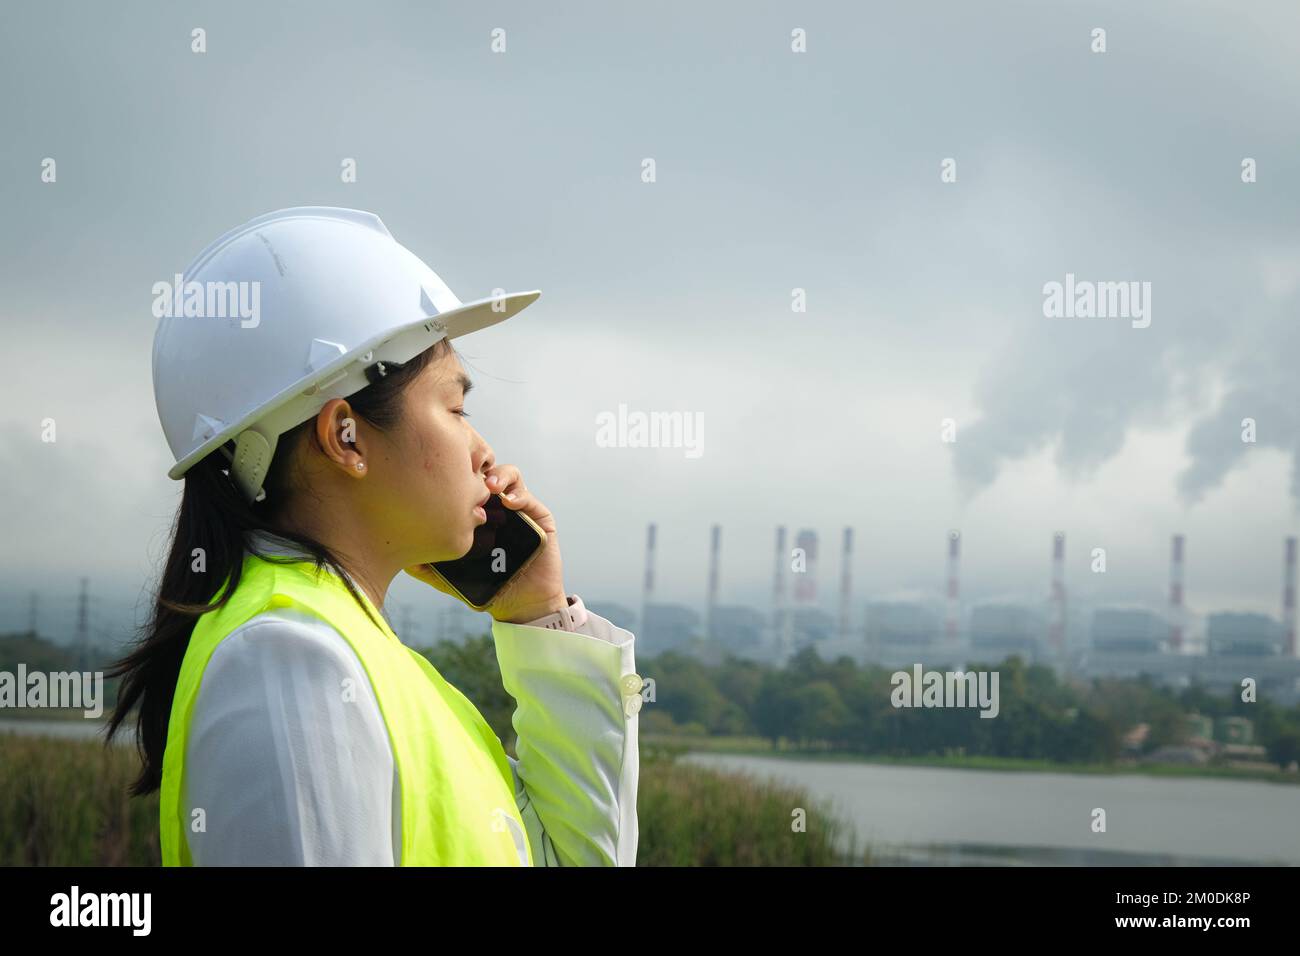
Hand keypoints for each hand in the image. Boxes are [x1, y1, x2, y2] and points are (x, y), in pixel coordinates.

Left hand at [403, 464, 567, 624]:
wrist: (520, 602)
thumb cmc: (485, 586)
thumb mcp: (449, 575)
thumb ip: (426, 567)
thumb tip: (400, 557)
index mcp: (472, 512)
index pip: (462, 481)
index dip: (453, 472)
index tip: (440, 477)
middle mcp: (493, 504)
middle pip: (484, 470)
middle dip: (475, 464)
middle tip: (466, 472)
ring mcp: (515, 507)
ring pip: (508, 475)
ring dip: (498, 475)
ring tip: (490, 486)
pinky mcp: (537, 514)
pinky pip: (527, 496)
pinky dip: (518, 494)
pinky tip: (508, 504)